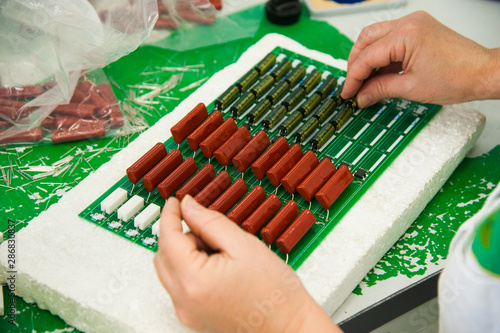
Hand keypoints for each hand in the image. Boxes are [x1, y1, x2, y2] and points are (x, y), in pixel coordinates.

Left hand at [154, 195, 340, 332]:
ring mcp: (187, 312)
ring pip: (171, 270)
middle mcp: (184, 301)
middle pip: (163, 256)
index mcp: (193, 281)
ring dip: (186, 253)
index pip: (167, 239)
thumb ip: (209, 221)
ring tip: (221, 250)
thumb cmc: (275, 293)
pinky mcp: (195, 317)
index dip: (171, 215)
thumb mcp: (242, 244)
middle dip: (180, 235)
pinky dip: (192, 269)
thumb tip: (188, 206)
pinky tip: (220, 266)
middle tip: (207, 226)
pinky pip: (182, 285)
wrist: (290, 326)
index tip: (176, 201)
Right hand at [341, 11, 499, 107]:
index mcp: (405, 35)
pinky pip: (391, 39)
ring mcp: (414, 24)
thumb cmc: (458, 77)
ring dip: (367, 58)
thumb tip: (362, 95)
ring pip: (376, 36)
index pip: (367, 56)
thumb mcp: (411, 88)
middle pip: (366, 39)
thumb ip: (380, 90)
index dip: (353, 77)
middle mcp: (409, 23)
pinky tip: (380, 73)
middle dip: (356, 63)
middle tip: (353, 85)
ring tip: (365, 81)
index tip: (348, 92)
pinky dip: (382, 56)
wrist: (482, 73)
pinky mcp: (419, 29)